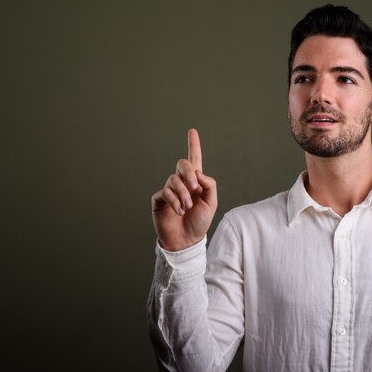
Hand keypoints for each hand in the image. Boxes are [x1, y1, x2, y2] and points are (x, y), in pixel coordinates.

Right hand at [151, 129, 217, 250]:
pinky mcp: (159, 199)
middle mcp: (181, 183)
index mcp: (195, 182)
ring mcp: (169, 190)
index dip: (193, 145)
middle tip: (194, 188)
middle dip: (189, 173)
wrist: (186, 240)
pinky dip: (174, 200)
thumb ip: (208, 185)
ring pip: (174, 179)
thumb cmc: (199, 222)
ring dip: (183, 194)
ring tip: (186, 207)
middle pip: (183, 164)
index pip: (195, 159)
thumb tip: (197, 173)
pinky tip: (178, 210)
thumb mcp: (211, 203)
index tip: (192, 131)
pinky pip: (165, 191)